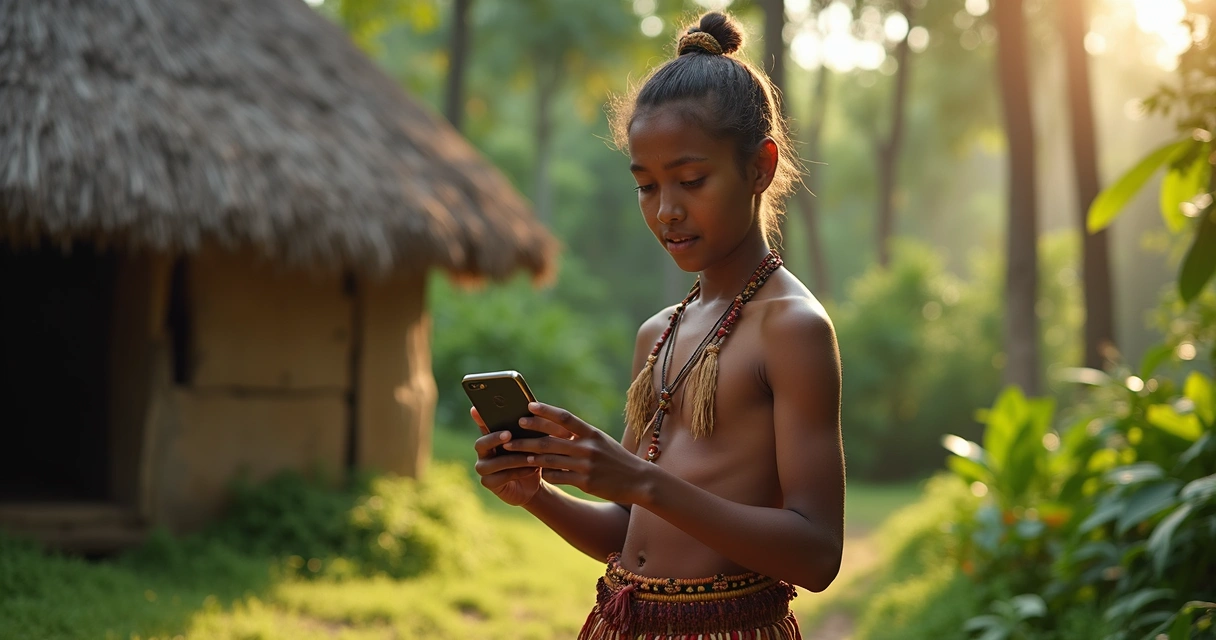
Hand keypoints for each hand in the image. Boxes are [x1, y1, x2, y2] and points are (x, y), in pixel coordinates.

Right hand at [471, 407, 541, 505]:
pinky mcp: (489, 483)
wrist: (534, 484)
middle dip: (495, 438)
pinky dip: (517, 472)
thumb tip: (533, 409)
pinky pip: (500, 478)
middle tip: (508, 434)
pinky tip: (531, 469)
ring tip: (530, 456)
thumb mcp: (532, 441)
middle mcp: (483, 452)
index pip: (483, 425)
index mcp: (492, 437)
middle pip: (481, 443)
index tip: (476, 409)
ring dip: (513, 459)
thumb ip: (528, 428)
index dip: (479, 418)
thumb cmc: (532, 457)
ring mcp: (484, 468)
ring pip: (494, 463)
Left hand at [501, 402, 649, 504]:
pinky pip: (559, 477)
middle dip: (527, 438)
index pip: (565, 418)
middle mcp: (587, 447)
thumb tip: (558, 427)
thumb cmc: (616, 458)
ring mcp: (586, 465)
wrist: (639, 480)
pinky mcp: (585, 482)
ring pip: (550, 460)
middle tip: (509, 435)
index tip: (529, 405)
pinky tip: (538, 472)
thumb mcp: (601, 441)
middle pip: (551, 440)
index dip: (545, 411)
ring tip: (517, 454)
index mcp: (591, 433)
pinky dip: (547, 474)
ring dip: (531, 457)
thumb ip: (581, 435)